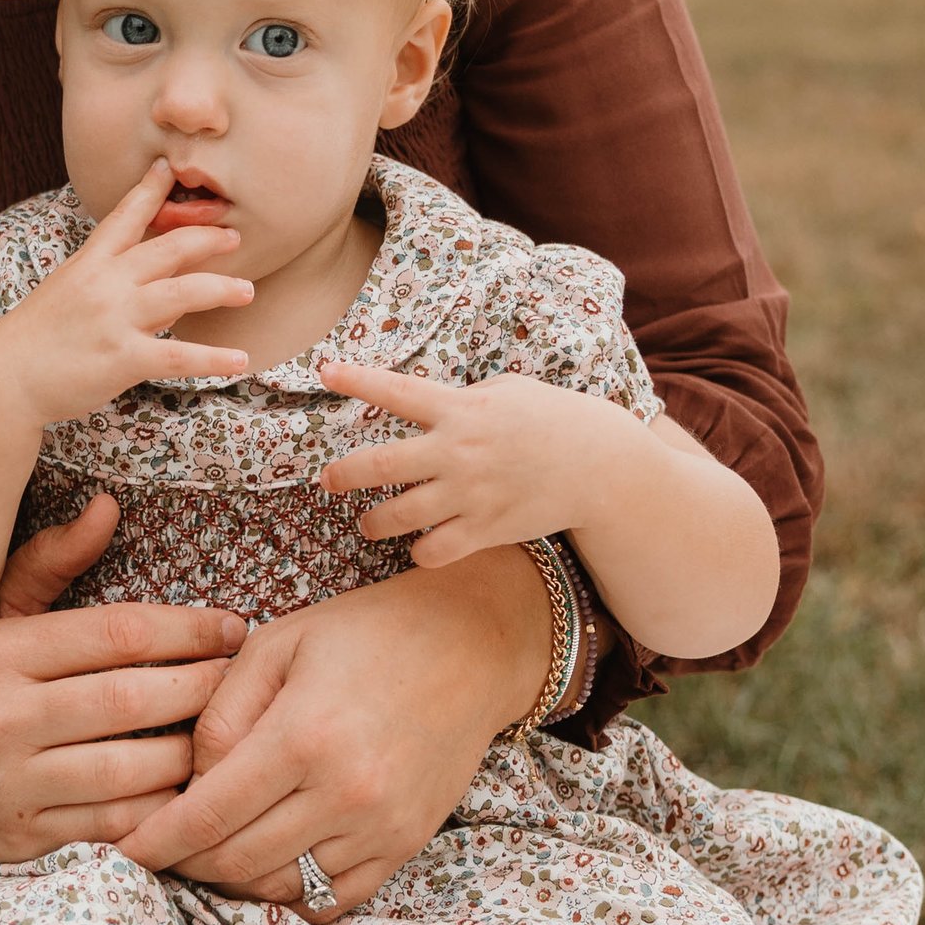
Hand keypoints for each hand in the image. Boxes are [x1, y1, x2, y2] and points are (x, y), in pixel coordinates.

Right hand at [0, 158, 252, 431]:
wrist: (5, 380)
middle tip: (234, 236)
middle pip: (167, 248)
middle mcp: (105, 284)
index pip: (124, 216)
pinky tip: (240, 360)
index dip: (149, 189)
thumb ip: (116, 284)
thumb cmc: (38, 338)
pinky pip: (179, 355)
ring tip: (247, 291)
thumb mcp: (70, 295)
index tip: (168, 167)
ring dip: (221, 289)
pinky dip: (213, 358)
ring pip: (182, 292)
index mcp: (89, 263)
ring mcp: (115, 319)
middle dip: (205, 238)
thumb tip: (167, 283)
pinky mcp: (123, 358)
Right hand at [0, 549, 248, 872]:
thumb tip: (109, 508)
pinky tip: (192, 785)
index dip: (186, 628)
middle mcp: (2, 717)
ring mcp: (14, 783)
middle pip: (132, 698)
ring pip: (134, 768)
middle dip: (203, 685)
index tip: (231, 627)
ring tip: (229, 730)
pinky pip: (118, 823)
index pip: (115, 633)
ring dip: (194, 750)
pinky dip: (164, 806)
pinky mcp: (26, 837)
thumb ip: (49, 562)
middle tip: (246, 675)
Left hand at [117, 550, 553, 913]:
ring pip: (281, 887)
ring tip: (209, 851)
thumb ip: (222, 712)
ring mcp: (382, 826)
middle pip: (238, 861)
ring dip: (234, 879)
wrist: (472, 645)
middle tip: (160, 846)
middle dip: (186, 862)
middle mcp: (346, 792)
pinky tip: (268, 862)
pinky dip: (290, 892)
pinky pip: (333, 899)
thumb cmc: (366, 633)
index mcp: (303, 736)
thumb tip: (189, 780)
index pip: (208, 815)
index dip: (156, 842)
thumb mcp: (278, 643)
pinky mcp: (407, 844)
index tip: (122, 851)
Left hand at [317, 360, 628, 568]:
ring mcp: (469, 494)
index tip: (324, 371)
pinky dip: (421, 552)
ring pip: (396, 517)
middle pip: (378, 464)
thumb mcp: (508, 390)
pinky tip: (422, 546)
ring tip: (370, 523)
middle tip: (328, 480)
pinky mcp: (486, 529)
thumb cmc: (554, 420)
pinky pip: (433, 552)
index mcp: (461, 408)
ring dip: (374, 523)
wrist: (601, 466)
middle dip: (342, 475)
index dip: (355, 379)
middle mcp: (457, 451)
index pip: (395, 390)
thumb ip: (463, 399)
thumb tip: (431, 404)